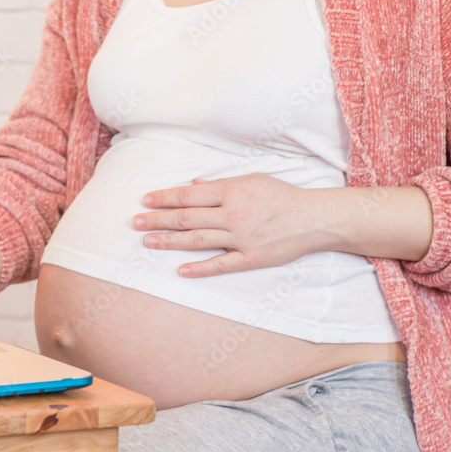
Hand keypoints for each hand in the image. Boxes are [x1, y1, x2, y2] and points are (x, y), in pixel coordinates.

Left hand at [131, 174, 326, 277]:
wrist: (315, 218)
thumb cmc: (283, 196)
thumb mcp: (253, 180)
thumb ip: (221, 185)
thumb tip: (193, 186)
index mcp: (233, 191)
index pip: (190, 195)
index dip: (165, 198)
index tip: (145, 200)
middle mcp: (233, 214)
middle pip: (187, 218)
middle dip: (158, 219)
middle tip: (135, 222)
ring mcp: (242, 238)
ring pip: (197, 240)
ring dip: (169, 241)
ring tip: (147, 241)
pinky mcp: (252, 258)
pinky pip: (221, 264)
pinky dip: (199, 268)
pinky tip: (180, 270)